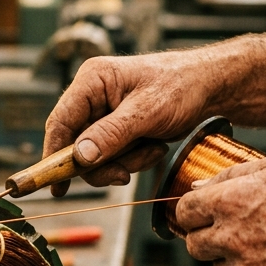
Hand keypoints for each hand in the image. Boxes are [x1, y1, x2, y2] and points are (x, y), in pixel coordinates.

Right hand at [43, 53, 213, 195]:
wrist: (210, 89)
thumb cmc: (181, 87)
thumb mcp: (147, 112)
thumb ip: (111, 134)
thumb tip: (79, 157)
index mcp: (92, 80)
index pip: (60, 121)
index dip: (54, 154)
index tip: (55, 184)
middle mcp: (92, 96)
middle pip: (75, 145)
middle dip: (103, 163)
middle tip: (125, 174)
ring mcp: (103, 114)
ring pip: (95, 156)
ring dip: (124, 162)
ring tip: (151, 149)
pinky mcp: (116, 129)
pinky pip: (112, 156)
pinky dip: (133, 159)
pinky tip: (153, 146)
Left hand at [174, 154, 265, 265]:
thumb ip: (230, 174)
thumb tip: (198, 185)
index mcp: (227, 202)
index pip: (183, 211)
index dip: (192, 211)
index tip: (202, 213)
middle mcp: (228, 238)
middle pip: (193, 244)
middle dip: (206, 237)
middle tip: (231, 231)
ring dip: (230, 259)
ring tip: (263, 245)